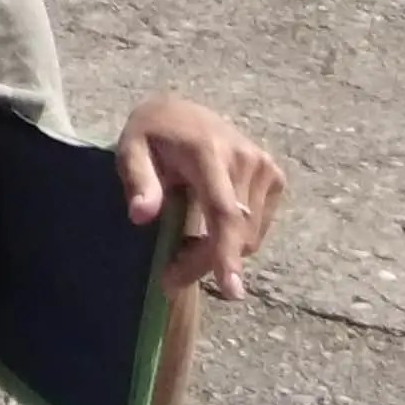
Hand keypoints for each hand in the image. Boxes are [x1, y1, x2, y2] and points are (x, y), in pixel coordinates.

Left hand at [115, 92, 283, 298]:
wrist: (181, 112)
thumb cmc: (152, 136)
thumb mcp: (130, 151)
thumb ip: (138, 181)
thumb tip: (142, 215)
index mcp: (208, 153)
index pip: (223, 211)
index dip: (226, 253)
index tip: (232, 291)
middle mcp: (245, 158)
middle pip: (233, 234)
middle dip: (203, 263)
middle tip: (168, 275)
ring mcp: (265, 167)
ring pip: (249, 237)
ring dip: (219, 253)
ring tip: (186, 243)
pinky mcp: (275, 177)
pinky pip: (258, 228)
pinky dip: (235, 239)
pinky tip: (211, 225)